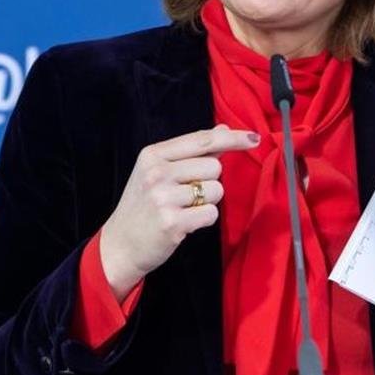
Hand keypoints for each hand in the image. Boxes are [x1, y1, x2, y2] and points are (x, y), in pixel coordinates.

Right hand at [99, 124, 259, 299]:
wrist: (119, 245)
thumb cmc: (143, 206)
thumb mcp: (159, 171)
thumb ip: (192, 151)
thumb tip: (224, 129)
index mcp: (153, 155)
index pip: (201, 140)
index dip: (232, 138)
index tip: (254, 138)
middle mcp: (156, 173)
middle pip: (214, 166)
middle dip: (209, 181)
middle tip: (185, 195)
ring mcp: (163, 198)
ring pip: (216, 190)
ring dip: (207, 202)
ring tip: (183, 209)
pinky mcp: (171, 222)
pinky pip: (211, 214)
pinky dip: (204, 219)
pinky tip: (184, 223)